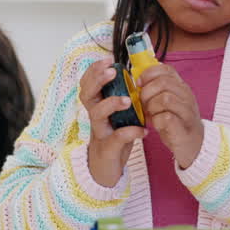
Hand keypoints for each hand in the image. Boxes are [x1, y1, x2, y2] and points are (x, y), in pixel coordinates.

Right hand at [78, 61, 145, 187]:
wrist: (107, 169)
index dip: (95, 70)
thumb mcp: (117, 116)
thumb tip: (136, 78)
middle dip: (97, 80)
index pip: (88, 83)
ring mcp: (99, 132)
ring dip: (111, 104)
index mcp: (97, 106)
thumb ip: (122, 98)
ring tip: (128, 100)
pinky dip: (130, 132)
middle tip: (112, 72)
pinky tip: (143, 131)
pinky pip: (115, 138)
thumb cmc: (114, 138)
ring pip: (96, 114)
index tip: (109, 60)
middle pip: (87, 95)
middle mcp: (95, 117)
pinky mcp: (107, 149)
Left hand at [136, 64, 203, 167]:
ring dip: (151, 106)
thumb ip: (156, 91)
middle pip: (163, 82)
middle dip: (146, 92)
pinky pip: (166, 117)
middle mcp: (186, 96)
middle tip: (142, 102)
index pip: (166, 69)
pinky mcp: (182, 127)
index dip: (149, 74)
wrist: (194, 143)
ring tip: (150, 114)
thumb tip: (137, 83)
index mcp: (181, 87)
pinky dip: (156, 120)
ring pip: (165, 98)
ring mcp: (186, 111)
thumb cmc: (177, 122)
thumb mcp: (167, 103)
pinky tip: (156, 124)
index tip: (139, 83)